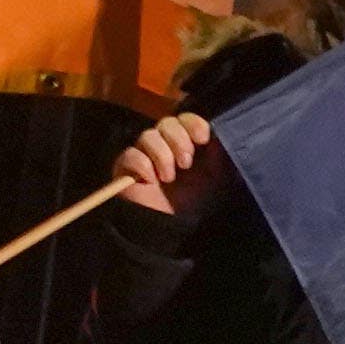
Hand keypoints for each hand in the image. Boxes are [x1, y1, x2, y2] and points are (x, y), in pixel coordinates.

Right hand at [99, 108, 229, 223]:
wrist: (174, 225)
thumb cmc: (196, 199)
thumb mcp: (217, 174)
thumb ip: (219, 151)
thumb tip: (217, 132)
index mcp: (185, 142)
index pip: (184, 118)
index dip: (193, 123)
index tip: (203, 138)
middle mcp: (163, 143)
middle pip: (166, 123)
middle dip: (179, 140)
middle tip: (186, 163)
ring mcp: (143, 153)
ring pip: (148, 136)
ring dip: (163, 156)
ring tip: (169, 178)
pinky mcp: (125, 167)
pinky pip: (131, 155)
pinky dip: (143, 167)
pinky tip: (151, 182)